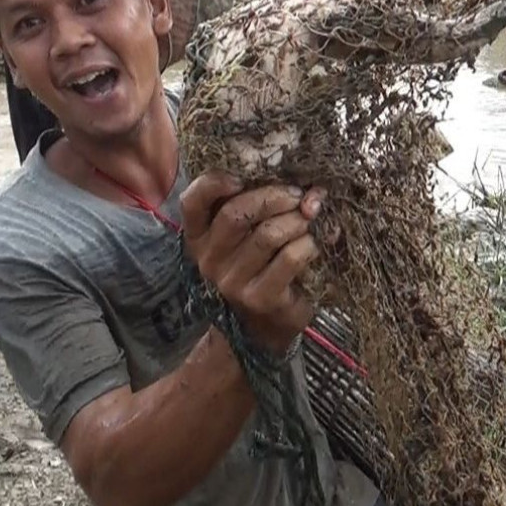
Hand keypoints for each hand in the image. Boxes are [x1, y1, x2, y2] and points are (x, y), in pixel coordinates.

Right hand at [181, 172, 327, 353]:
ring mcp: (232, 282)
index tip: (241, 178)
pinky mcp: (260, 297)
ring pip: (268, 234)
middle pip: (236, 214)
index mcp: (199, 237)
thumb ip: (263, 208)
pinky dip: (308, 244)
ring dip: (296, 221)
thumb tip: (311, 192)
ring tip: (309, 221)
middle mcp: (208, 260)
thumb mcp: (248, 237)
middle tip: (299, 197)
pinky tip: (314, 245)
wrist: (264, 327)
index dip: (213, 183)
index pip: (192, 203)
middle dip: (274, 197)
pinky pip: (289, 257)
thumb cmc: (259, 268)